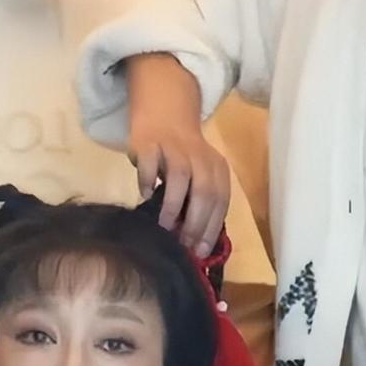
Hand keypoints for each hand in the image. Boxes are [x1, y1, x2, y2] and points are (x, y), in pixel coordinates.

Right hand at [127, 53, 230, 256]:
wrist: (165, 113)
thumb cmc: (182, 156)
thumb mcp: (199, 176)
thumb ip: (198, 202)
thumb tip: (192, 242)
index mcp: (216, 169)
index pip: (219, 202)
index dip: (210, 228)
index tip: (199, 252)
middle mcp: (200, 158)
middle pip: (204, 193)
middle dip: (193, 223)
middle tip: (181, 245)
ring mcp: (174, 148)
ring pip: (180, 179)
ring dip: (172, 207)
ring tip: (163, 228)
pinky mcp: (150, 142)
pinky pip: (149, 164)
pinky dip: (147, 181)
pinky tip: (145, 196)